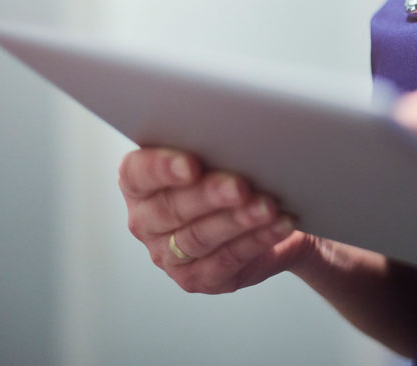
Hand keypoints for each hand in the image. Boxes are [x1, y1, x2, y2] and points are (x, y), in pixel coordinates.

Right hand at [118, 148, 317, 293]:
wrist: (271, 216)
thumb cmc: (236, 174)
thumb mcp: (219, 156)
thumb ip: (213, 147)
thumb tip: (234, 137)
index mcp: (140, 184)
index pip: (138, 174)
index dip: (161, 168)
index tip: (191, 164)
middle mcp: (146, 221)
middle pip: (171, 208)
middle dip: (209, 196)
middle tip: (240, 186)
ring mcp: (167, 255)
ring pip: (199, 237)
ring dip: (237, 221)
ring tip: (267, 206)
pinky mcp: (196, 279)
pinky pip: (227, 259)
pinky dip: (257, 240)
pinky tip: (278, 225)